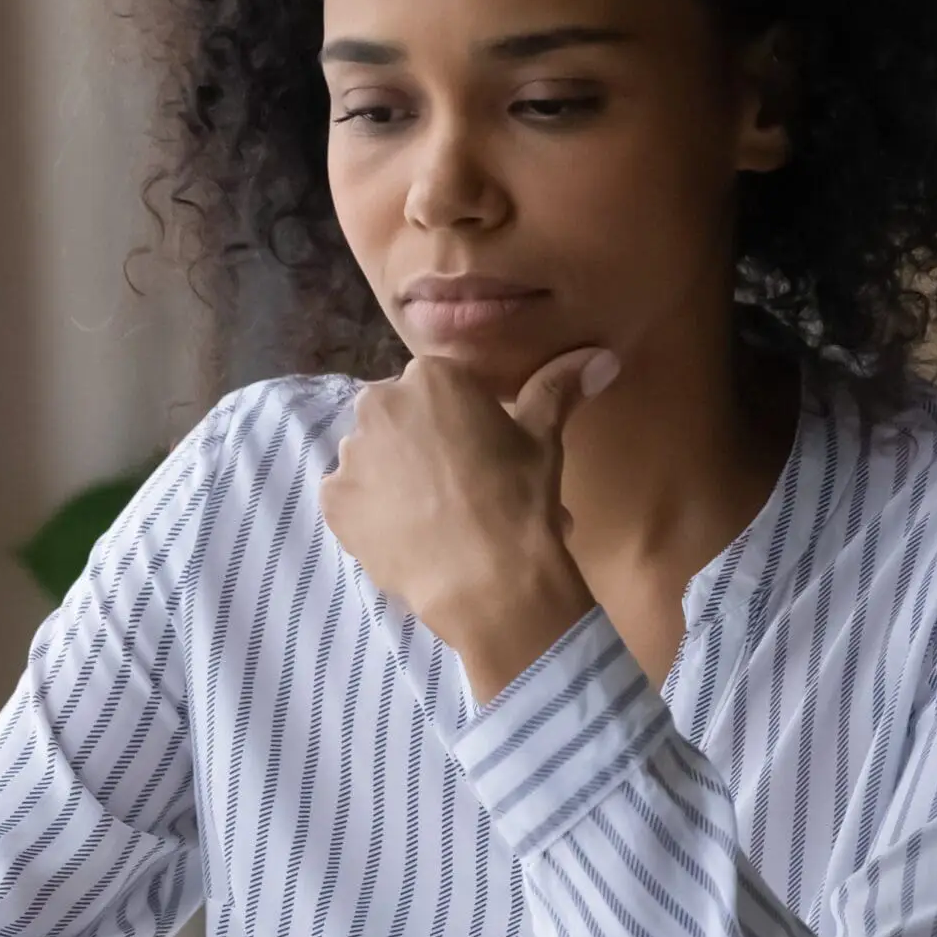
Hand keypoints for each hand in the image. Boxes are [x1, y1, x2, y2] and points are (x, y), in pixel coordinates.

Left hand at [318, 344, 620, 703]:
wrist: (489, 579)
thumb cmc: (520, 499)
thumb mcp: (543, 438)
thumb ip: (558, 388)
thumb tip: (602, 357)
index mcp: (429, 377)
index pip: (437, 389)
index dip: (459, 422)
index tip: (480, 453)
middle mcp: (379, 404)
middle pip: (398, 419)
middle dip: (421, 445)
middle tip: (459, 487)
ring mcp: (351, 454)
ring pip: (372, 458)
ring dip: (395, 478)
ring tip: (434, 518)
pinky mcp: (334, 501)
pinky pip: (351, 499)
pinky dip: (371, 514)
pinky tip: (406, 535)